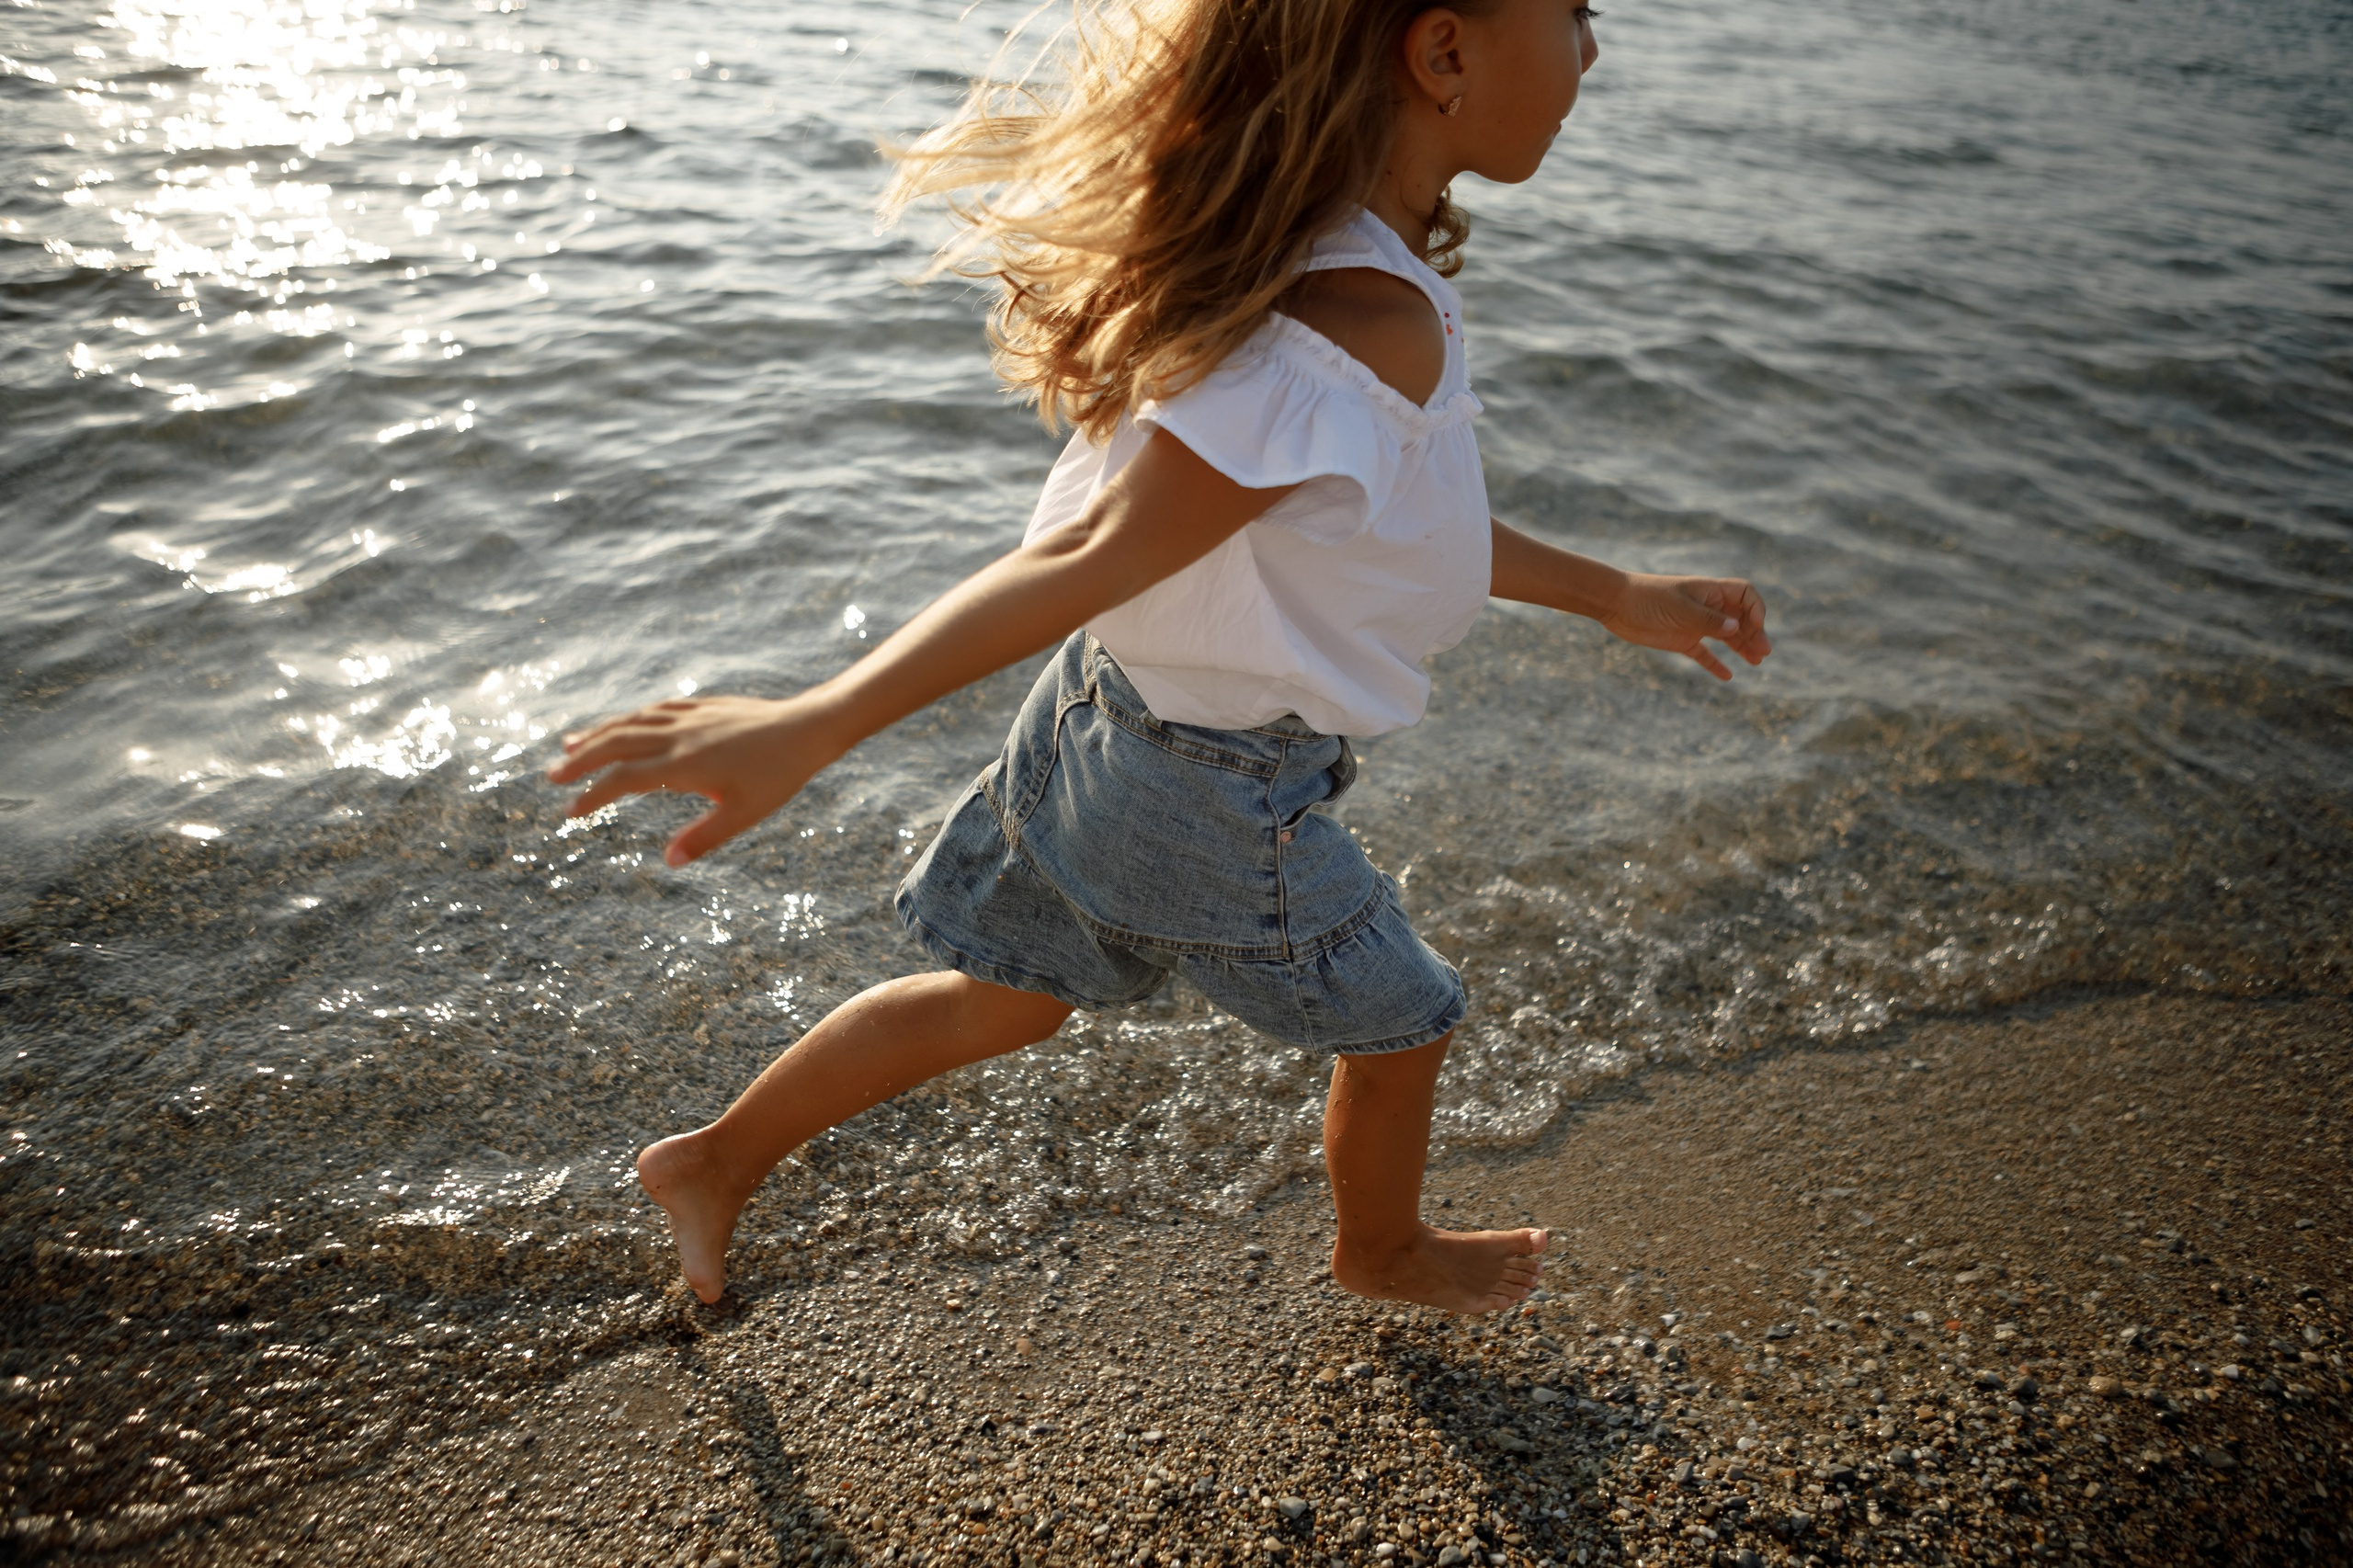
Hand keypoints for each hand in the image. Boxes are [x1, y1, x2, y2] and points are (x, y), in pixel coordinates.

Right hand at [544, 693, 843, 865]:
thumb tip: (669, 862)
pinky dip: (631, 717)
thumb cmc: (779, 775)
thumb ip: (704, 837)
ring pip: (632, 722)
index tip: (571, 812)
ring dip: (599, 734)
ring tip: (571, 744)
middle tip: (551, 775)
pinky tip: (624, 723)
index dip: (593, 796)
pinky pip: (656, 709)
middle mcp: (679, 737)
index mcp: (683, 765)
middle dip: (581, 760)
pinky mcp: (703, 707)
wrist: (808, 728)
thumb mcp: (744, 814)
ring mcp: (690, 718)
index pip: (624, 780)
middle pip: (616, 745)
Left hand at [1600, 572, 1771, 680]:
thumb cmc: (1648, 599)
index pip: (1745, 595)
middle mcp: (1707, 607)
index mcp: (1710, 592)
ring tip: (1756, 662)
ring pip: (1726, 636)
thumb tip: (1736, 628)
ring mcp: (1695, 624)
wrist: (1615, 604)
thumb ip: (1708, 620)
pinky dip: (1715, 664)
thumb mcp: (1681, 609)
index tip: (1755, 626)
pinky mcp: (1681, 640)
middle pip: (1740, 619)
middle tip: (1764, 652)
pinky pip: (1704, 653)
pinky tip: (1728, 676)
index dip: (1756, 609)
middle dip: (1755, 633)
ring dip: (1742, 647)